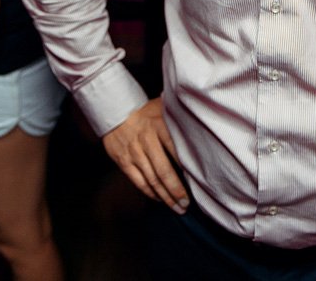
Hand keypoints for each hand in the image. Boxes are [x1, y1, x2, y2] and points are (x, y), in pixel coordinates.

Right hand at [102, 98, 187, 213]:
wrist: (115, 111)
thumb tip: (201, 118)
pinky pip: (138, 181)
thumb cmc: (146, 111)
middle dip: (176, 190)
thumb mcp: (163, 107)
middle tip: (187, 203)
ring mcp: (134, 153)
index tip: (198, 180)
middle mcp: (146, 140)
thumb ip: (178, 116)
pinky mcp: (124, 161)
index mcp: (158, 125)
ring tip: (177, 207)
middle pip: (163, 171)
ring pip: (151, 180)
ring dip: (165, 196)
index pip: (176, 149)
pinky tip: (160, 198)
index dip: (187, 167)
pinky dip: (150, 192)